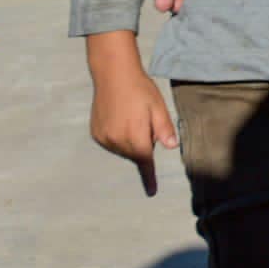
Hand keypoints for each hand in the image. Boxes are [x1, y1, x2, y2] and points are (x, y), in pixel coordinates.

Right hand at [86, 33, 178, 195]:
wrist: (113, 75)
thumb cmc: (140, 89)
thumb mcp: (158, 107)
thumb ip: (164, 129)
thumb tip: (172, 147)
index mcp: (135, 136)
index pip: (145, 162)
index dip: (149, 177)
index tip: (152, 192)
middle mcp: (117, 141)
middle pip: (135, 154)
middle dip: (144, 145)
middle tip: (145, 120)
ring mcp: (104, 138)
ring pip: (123, 150)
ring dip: (131, 142)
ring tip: (132, 117)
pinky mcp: (96, 133)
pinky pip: (111, 143)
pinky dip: (119, 137)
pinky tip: (121, 119)